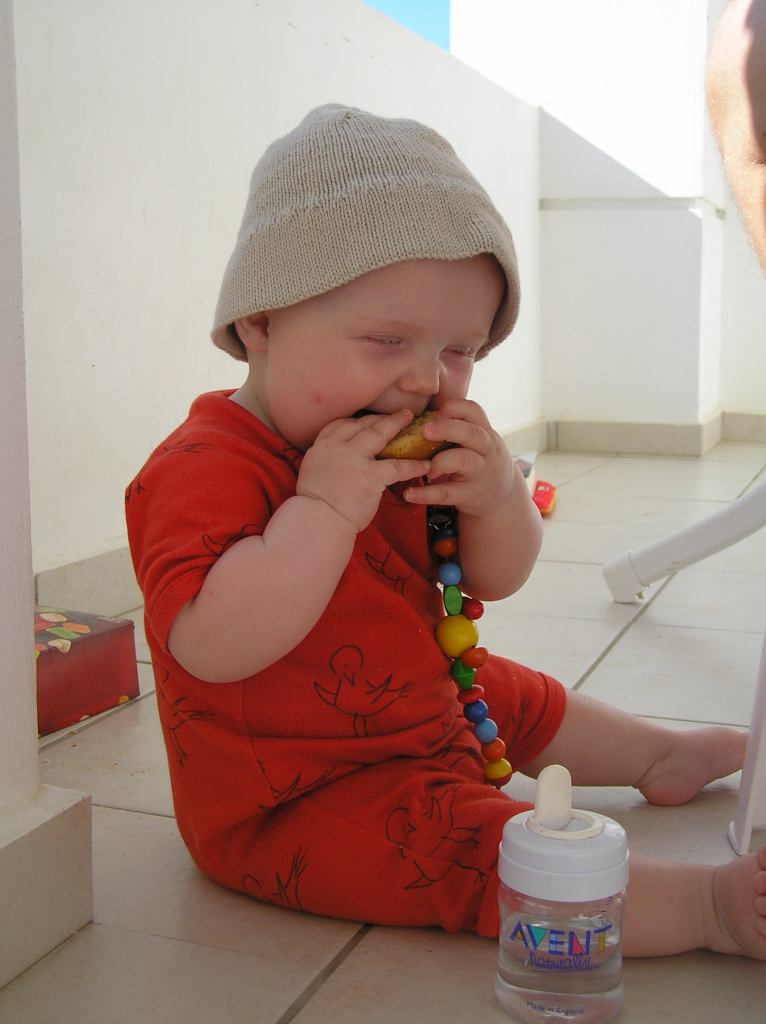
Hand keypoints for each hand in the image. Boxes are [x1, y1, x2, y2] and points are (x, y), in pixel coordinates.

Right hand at [296, 410, 430, 531]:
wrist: (318, 520)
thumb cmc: (315, 505)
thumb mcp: (314, 472)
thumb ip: (328, 461)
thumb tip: (341, 460)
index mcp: (321, 447)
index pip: (341, 425)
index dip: (358, 421)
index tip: (370, 420)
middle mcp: (337, 447)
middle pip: (362, 424)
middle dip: (381, 417)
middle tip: (398, 414)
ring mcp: (355, 460)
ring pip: (379, 434)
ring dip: (396, 424)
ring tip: (410, 419)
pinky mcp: (370, 476)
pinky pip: (396, 466)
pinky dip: (413, 465)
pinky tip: (424, 465)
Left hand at [401, 399, 515, 517]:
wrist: (501, 494)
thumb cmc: (477, 459)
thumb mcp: (475, 440)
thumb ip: (454, 427)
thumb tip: (411, 415)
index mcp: (483, 431)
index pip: (473, 410)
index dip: (453, 407)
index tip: (435, 413)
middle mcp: (485, 449)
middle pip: (472, 433)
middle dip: (448, 429)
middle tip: (425, 430)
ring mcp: (479, 472)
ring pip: (464, 460)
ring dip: (440, 461)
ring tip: (424, 467)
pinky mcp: (468, 494)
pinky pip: (447, 493)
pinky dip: (426, 494)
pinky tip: (409, 493)